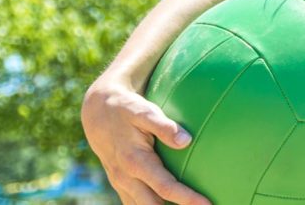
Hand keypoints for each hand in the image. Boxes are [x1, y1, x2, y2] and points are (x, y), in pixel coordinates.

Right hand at [82, 77, 207, 204]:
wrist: (97, 114)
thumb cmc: (126, 110)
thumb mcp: (144, 112)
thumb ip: (164, 126)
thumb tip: (186, 141)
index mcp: (135, 161)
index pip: (165, 187)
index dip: (186, 198)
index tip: (207, 203)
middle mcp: (126, 178)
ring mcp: (121, 184)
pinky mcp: (121, 185)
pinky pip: (135, 204)